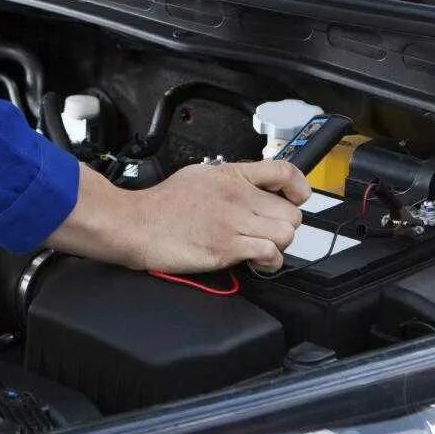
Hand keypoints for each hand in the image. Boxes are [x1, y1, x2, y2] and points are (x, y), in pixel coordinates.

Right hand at [46, 159, 309, 273]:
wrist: (135, 224)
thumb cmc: (160, 206)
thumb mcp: (198, 176)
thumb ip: (228, 180)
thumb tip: (251, 187)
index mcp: (229, 174)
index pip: (283, 171)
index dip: (299, 187)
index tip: (298, 197)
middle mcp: (236, 195)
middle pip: (291, 211)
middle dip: (283, 225)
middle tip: (267, 232)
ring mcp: (232, 221)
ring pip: (286, 234)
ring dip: (278, 245)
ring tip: (261, 248)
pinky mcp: (227, 247)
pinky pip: (270, 254)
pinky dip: (269, 262)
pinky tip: (256, 261)